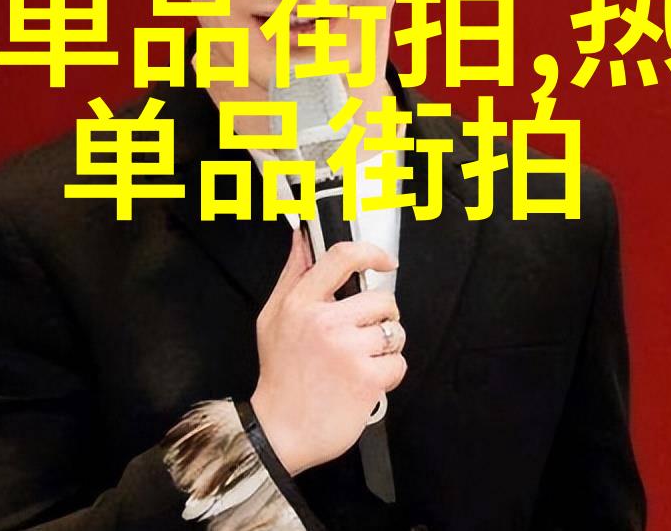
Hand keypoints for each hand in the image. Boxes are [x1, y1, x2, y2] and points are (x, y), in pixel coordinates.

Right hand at [250, 229, 406, 475]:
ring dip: (385, 347)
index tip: (385, 261)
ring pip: (394, 331)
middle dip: (380, 317)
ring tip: (361, 360)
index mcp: (300, 303)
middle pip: (381, 299)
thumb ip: (292, 274)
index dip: (371, 253)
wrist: (280, 431)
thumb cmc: (279, 376)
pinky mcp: (366, 378)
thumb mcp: (272, 317)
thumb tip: (302, 238)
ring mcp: (347, 350)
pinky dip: (388, 375)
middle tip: (362, 336)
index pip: (342, 257)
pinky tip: (365, 382)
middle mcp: (324, 322)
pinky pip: (398, 363)